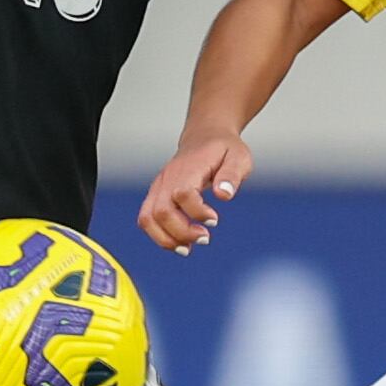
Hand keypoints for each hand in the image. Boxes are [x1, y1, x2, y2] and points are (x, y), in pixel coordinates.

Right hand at [141, 131, 254, 252]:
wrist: (205, 136)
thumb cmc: (223, 149)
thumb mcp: (238, 157)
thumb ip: (232, 174)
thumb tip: (223, 195)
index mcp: (188, 168)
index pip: (182, 193)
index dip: (197, 212)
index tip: (214, 220)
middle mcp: (168, 178)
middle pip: (161, 211)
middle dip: (182, 232)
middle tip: (205, 238)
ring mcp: (159, 187)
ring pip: (148, 219)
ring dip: (166, 239)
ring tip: (188, 249)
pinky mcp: (156, 195)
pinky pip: (147, 219)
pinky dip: (160, 236)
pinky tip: (180, 243)